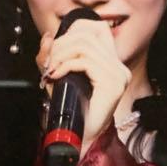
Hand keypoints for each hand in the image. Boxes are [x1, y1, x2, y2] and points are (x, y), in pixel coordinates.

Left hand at [36, 20, 130, 154]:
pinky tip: (56, 76)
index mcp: (111, 63)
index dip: (75, 29)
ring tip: (51, 69)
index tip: (57, 46)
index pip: (99, 28)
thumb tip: (47, 35)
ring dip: (60, 55)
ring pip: (84, 47)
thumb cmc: (69, 109)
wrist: (78, 137)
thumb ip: (52, 56)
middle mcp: (119, 67)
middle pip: (87, 35)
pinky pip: (85, 62)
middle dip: (61, 44)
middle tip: (48, 61)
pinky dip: (65, 65)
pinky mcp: (113, 84)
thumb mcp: (58, 76)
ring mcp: (118, 75)